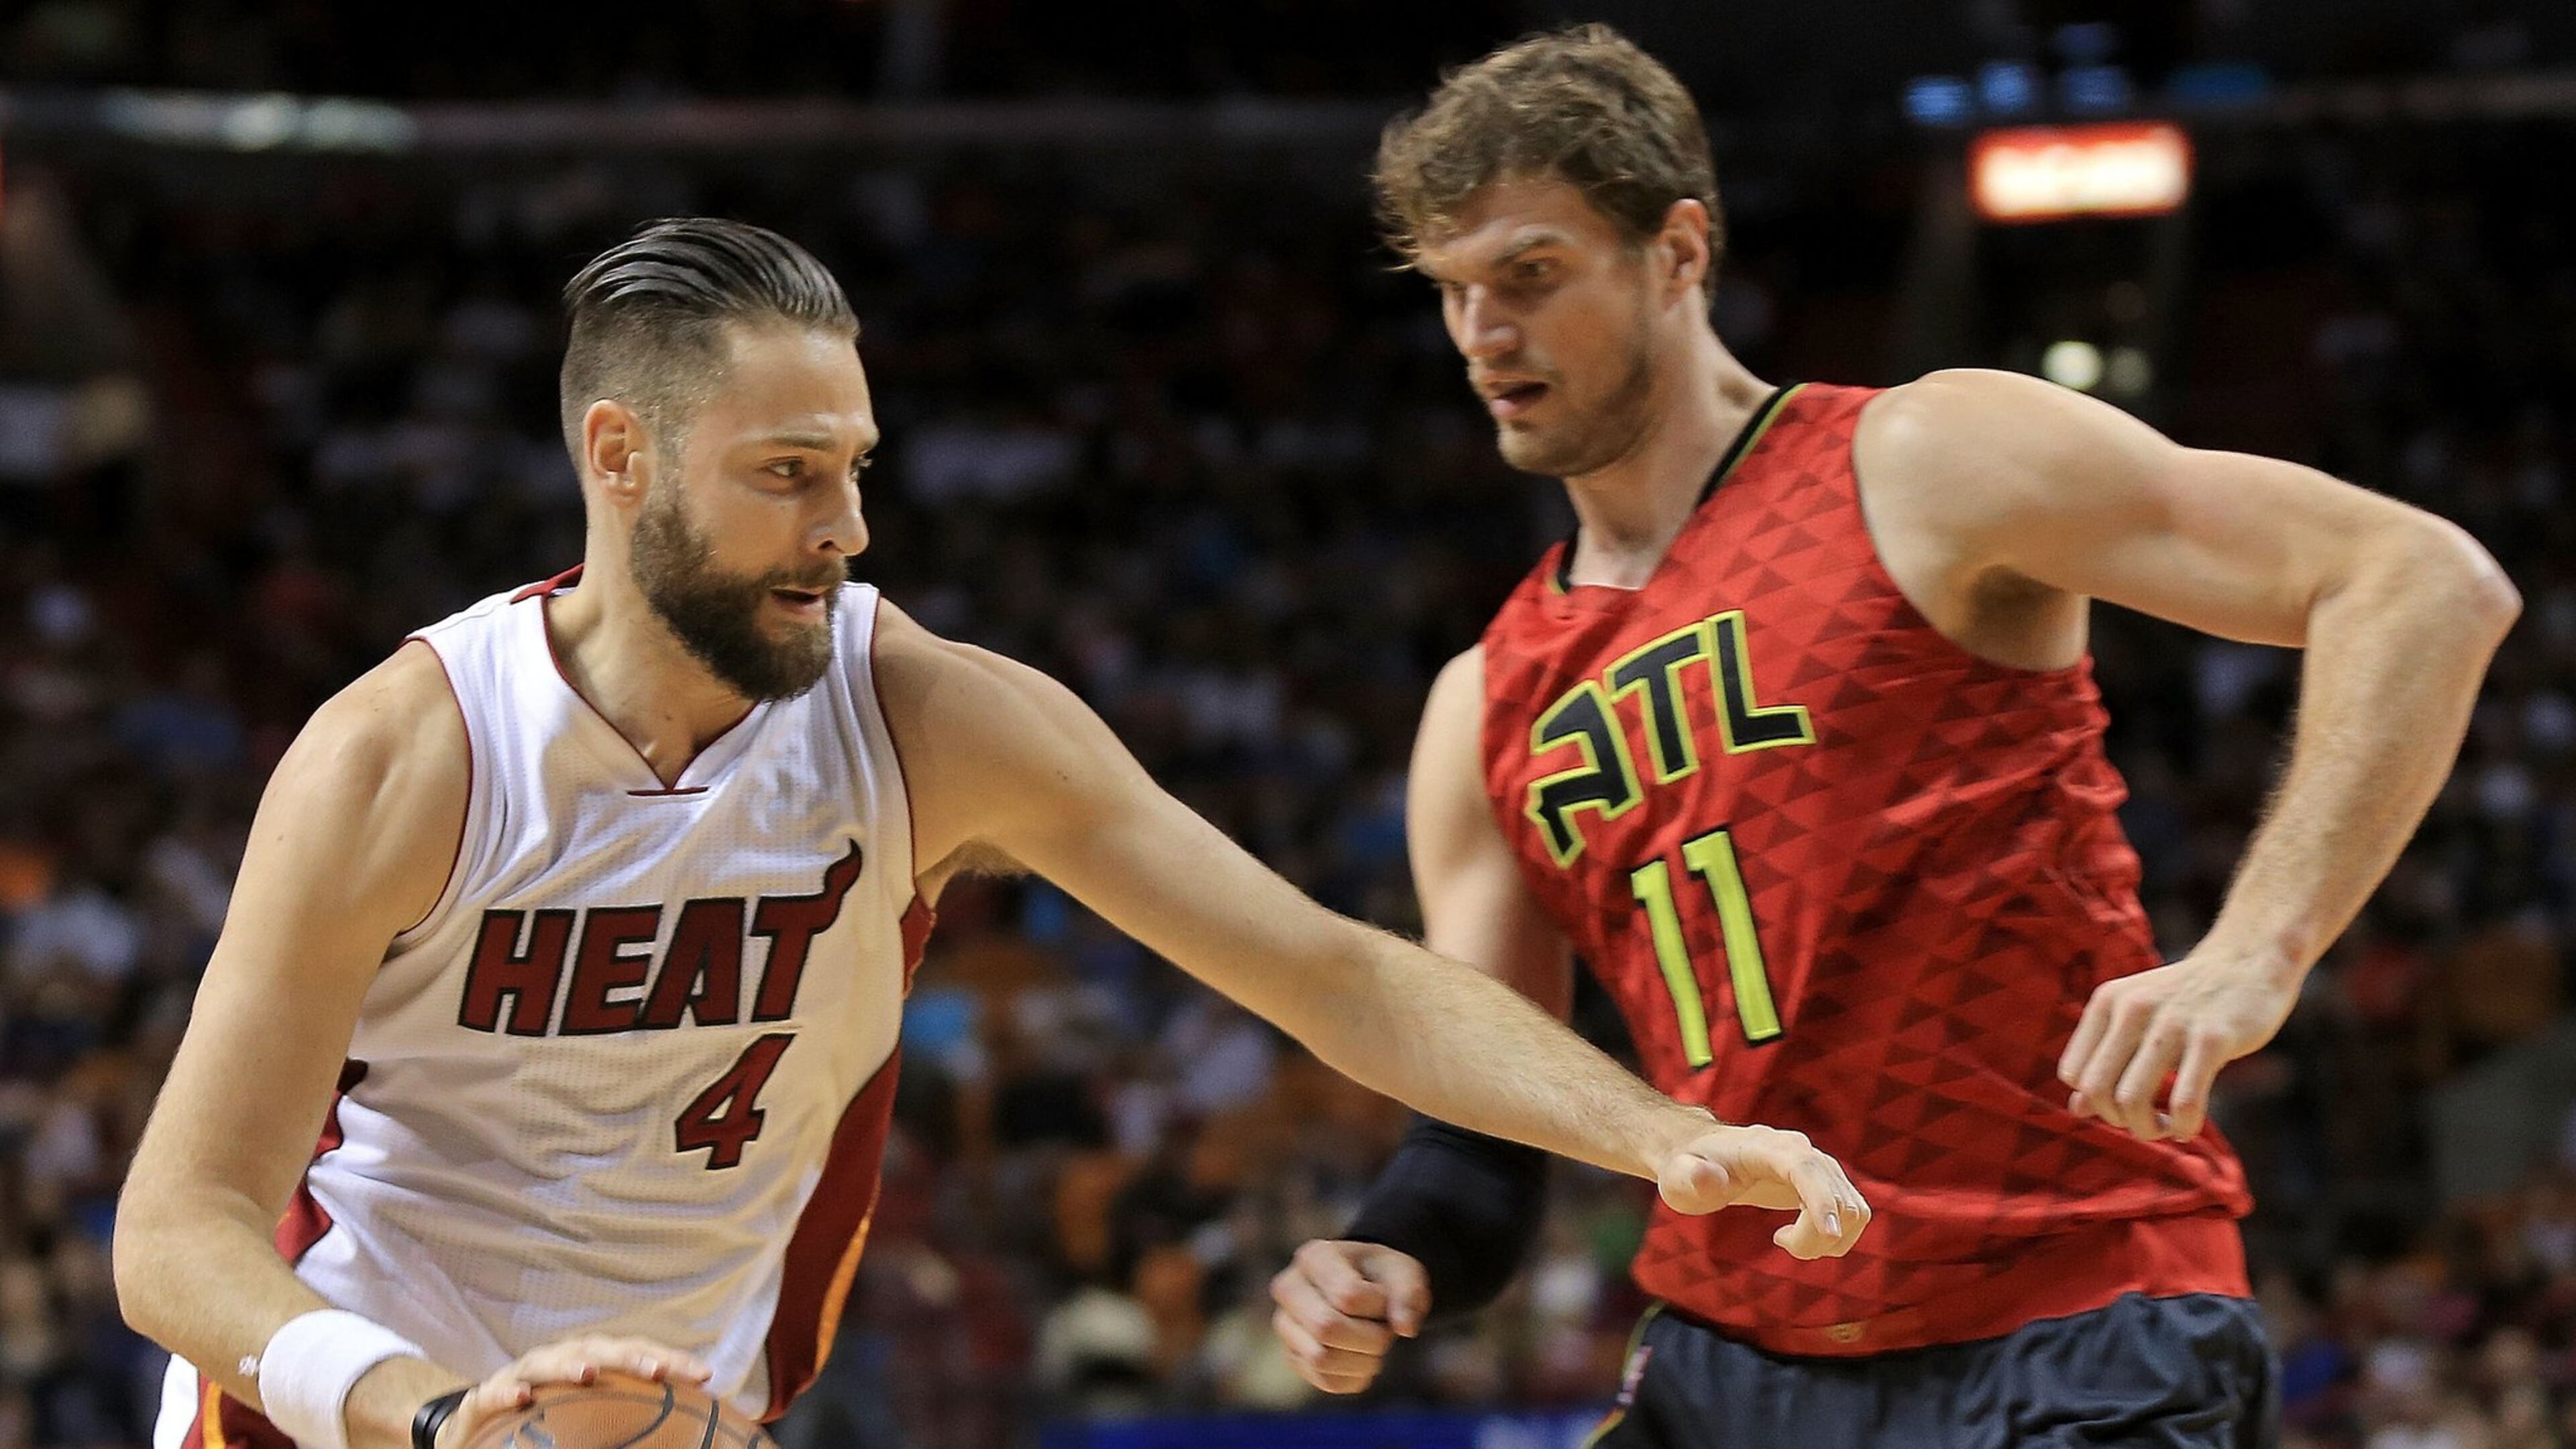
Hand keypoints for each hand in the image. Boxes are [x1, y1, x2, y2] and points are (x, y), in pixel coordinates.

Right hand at [435, 1337, 713, 1447]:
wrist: (476, 1428)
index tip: (704, 1375)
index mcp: (589, 1363)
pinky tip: (522, 1398)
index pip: (635, 1354)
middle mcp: (558, 1360)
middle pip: (599, 1349)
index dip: (670, 1360)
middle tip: (658, 1370)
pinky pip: (492, 1391)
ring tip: (589, 1372)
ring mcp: (520, 1375)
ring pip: (547, 1361)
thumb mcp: (590, 1418)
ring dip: (568, 1363)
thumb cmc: (544, 1421)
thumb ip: (628, 1418)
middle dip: (630, 1356)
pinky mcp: (483, 1399)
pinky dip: (506, 1390)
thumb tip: (684, 1434)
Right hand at [1268, 1240, 1429, 1394]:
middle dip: (1370, 1337)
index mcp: (1314, 1257)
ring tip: (1375, 1344)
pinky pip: (1326, 1381)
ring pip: (1322, 1360)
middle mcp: (1289, 1289)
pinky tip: (1364, 1358)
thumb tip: (1406, 1328)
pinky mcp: (1292, 1355)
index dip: (1379, 1307)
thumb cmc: (1381, 1277)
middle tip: (1385, 1330)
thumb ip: (1409, 1295)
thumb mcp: (1403, 1273)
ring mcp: (1285, 1324)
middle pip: (1326, 1328)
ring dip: (1364, 1360)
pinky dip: (1356, 1376)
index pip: (1348, 1296)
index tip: (1387, 1299)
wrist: (1363, 1288)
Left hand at [1654, 1124, 1870, 1259]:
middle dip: (1816, 1237)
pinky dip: (1836, 1237)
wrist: (1703, 1154)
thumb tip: (1709, 1177)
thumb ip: (1690, 1177)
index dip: (1821, 1199)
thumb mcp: (1677, 1176)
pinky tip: (1798, 1234)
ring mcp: (1820, 1166)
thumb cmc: (1688, 1167)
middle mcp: (1802, 1150)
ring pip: (1853, 1210)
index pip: (1805, 1168)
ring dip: (1829, 1240)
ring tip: (1788, 1240)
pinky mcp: (1828, 1183)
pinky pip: (1854, 1214)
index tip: (1828, 1234)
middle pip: (1836, 1198)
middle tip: (1782, 1243)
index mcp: (1766, 1146)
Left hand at [2057, 949, 2300, 1142]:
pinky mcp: (2212, 1038)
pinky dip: (2182, 1126)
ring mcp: (2171, 1022)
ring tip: (2167, 1127)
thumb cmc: (2185, 1001)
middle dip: (2118, 1120)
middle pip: (2097, 1090)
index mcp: (2107, 1002)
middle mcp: (2132, 1009)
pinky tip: (2188, 1128)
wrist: (2246, 964)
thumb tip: (2077, 1110)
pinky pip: (2184, 1101)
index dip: (2095, 1101)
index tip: (2123, 1105)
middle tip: (2146, 1122)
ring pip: (2132, 1100)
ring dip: (2147, 1129)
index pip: (2074, 1074)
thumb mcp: (2135, 1017)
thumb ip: (2104, 1059)